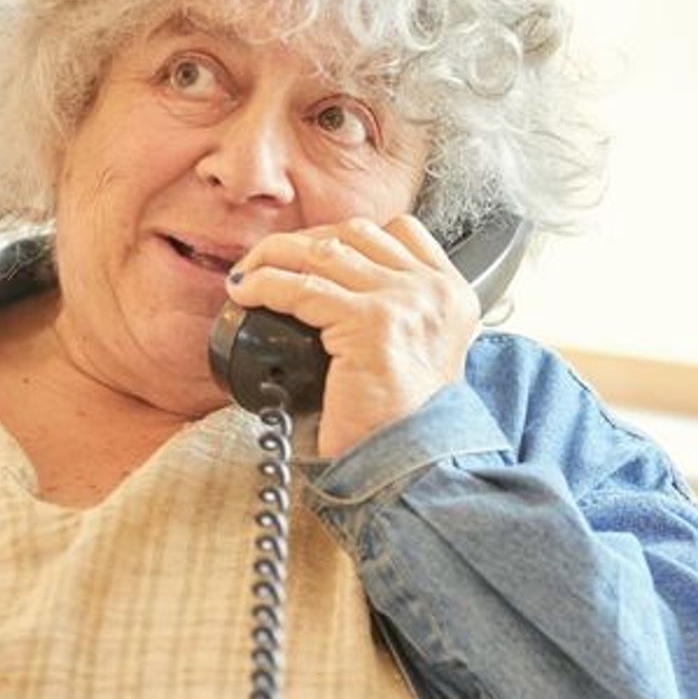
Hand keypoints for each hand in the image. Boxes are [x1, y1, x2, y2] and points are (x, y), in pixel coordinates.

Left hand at [226, 214, 480, 456]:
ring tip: (247, 274)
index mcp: (452, 294)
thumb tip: (334, 294)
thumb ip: (395, 318)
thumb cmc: (399, 425)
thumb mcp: (413, 356)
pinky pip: (303, 287)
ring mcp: (405, 302)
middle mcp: (434, 291)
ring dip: (276, 255)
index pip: (400, 231)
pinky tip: (245, 293)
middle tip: (266, 262)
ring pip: (325, 251)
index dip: (345, 235)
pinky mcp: (372, 323)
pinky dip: (266, 284)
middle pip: (357, 233)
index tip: (309, 254)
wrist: (408, 467)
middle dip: (303, 241)